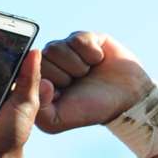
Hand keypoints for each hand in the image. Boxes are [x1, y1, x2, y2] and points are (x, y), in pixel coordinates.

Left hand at [35, 31, 154, 132]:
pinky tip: (98, 61)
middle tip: (78, 83)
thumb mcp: (59, 120)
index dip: (49, 82)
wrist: (128, 99)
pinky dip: (92, 54)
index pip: (29, 70)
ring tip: (89, 73)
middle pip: (45, 57)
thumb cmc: (91, 109)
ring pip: (59, 48)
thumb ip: (39, 107)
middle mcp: (50, 60)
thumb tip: (41, 81)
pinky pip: (79, 40)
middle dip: (66, 74)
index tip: (62, 92)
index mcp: (40, 77)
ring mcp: (67, 47)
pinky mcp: (84, 37)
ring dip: (79, 66)